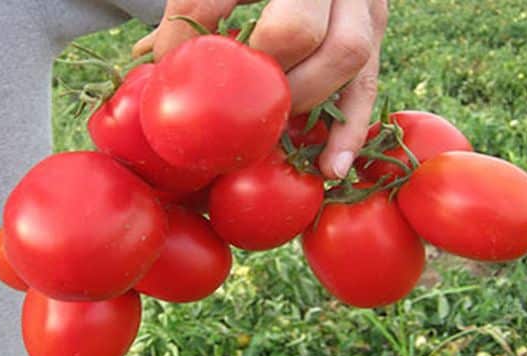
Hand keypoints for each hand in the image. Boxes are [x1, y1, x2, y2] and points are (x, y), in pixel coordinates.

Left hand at [133, 0, 387, 178]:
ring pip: (349, 58)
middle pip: (305, 34)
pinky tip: (330, 167)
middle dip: (270, 82)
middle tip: (240, 109)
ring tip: (275, 140)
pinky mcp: (377, 30)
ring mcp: (364, 3)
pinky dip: (349, 130)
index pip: (232, 4)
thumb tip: (150, 66)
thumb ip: (191, 12)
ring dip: (305, 105)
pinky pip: (369, 85)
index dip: (202, 44)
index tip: (175, 74)